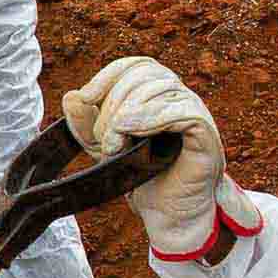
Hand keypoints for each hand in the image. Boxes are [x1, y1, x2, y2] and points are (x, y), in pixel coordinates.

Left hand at [63, 55, 256, 259]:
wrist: (164, 212)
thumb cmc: (139, 176)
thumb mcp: (102, 146)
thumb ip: (85, 122)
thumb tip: (72, 96)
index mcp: (157, 92)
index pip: (135, 64)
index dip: (108, 76)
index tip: (84, 99)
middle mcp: (178, 96)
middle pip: (144, 76)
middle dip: (113, 104)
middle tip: (103, 140)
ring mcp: (194, 111)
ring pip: (160, 90)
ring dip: (127, 116)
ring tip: (115, 147)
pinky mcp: (205, 132)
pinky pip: (182, 110)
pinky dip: (151, 118)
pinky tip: (131, 133)